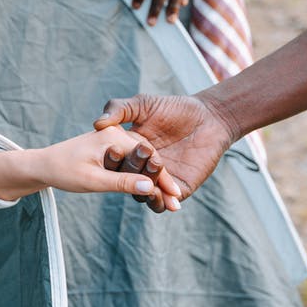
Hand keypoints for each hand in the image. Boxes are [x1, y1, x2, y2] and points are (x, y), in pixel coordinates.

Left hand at [0, 127, 181, 207]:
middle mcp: (118, 135)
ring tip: (169, 199)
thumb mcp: (93, 180)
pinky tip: (151, 190)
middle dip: (164, 182)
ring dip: (155, 180)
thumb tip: (150, 189)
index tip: (176, 198)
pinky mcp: (112, 149)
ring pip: (143, 162)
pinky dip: (143, 176)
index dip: (164, 180)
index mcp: (115, 137)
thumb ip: (122, 183)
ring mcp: (116, 141)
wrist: (42, 164)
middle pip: (149, 160)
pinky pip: (134, 163)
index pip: (149, 160)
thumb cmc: (63, 171)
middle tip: (177, 203)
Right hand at [93, 93, 238, 204]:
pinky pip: (164, 202)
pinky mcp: (178, 189)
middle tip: (144, 154)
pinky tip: (160, 195)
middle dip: (132, 171)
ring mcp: (160, 180)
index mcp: (131, 151)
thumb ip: (119, 109)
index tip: (113, 151)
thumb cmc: (175, 107)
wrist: (209, 117)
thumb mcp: (142, 104)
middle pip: (128, 179)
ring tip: (148, 181)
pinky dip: (159, 202)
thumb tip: (97, 124)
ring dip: (144, 191)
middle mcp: (143, 168)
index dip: (112, 160)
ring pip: (144, 194)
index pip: (115, 163)